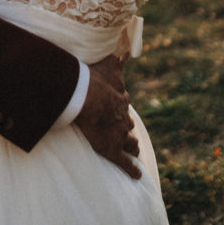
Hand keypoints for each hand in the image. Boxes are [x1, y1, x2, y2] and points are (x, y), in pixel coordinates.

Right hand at [75, 54, 140, 179]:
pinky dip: (132, 170)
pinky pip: (125, 163)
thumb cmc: (93, 80)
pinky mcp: (112, 150)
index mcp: (119, 100)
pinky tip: (137, 175)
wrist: (86, 97)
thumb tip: (124, 49)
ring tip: (134, 151)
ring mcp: (119, 135)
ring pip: (130, 144)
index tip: (121, 107)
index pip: (123, 104)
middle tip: (127, 131)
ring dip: (132, 147)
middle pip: (128, 125)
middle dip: (128, 128)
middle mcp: (122, 118)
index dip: (122, 107)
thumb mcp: (107, 65)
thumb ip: (115, 58)